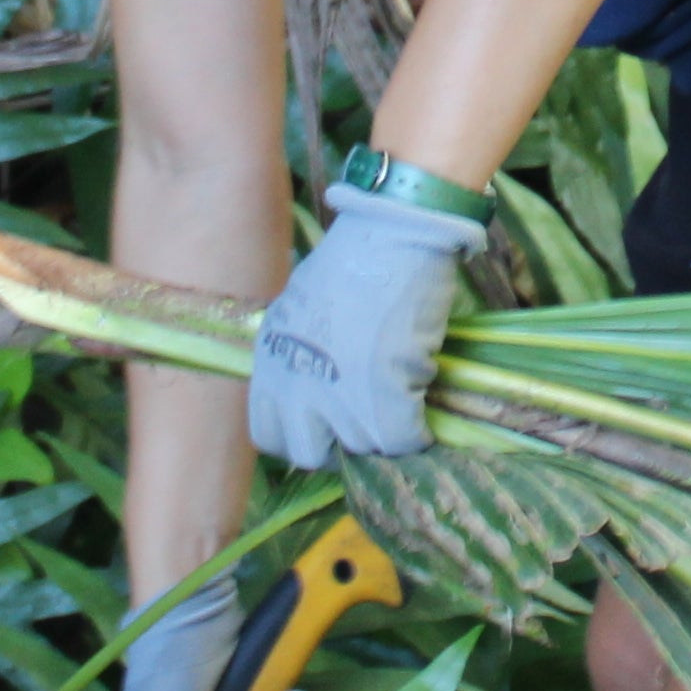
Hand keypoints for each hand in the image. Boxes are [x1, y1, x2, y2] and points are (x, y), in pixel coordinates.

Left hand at [245, 183, 484, 467]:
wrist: (395, 236)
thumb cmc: (357, 260)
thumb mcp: (305, 310)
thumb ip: (302, 354)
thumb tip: (322, 386)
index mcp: (271, 361)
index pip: (267, 434)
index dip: (300, 434)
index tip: (326, 425)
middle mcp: (295, 386)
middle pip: (309, 453)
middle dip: (338, 445)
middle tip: (365, 422)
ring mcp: (337, 397)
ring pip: (360, 448)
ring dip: (381, 434)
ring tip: (399, 403)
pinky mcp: (383, 398)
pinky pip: (401, 440)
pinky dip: (416, 434)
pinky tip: (423, 411)